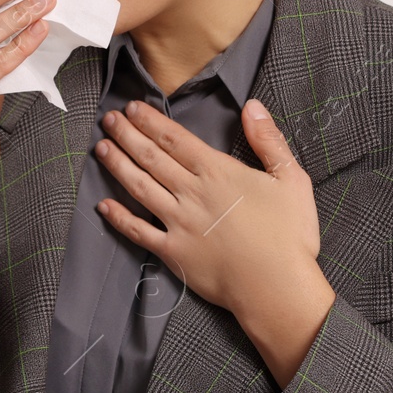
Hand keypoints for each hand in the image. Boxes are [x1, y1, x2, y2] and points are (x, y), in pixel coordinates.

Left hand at [93, 97, 334, 387]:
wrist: (277, 288)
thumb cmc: (289, 235)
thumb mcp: (291, 180)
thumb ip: (269, 140)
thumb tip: (252, 105)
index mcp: (218, 172)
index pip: (175, 139)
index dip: (151, 121)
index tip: (132, 107)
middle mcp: (191, 193)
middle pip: (151, 157)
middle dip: (127, 135)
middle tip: (109, 119)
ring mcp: (178, 223)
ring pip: (140, 187)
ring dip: (118, 166)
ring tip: (101, 149)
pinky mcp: (172, 252)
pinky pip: (138, 231)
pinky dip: (118, 217)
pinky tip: (102, 205)